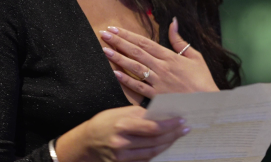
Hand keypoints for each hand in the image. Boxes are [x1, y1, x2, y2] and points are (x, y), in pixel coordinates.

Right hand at [54, 105, 188, 161]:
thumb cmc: (103, 123)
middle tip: (185, 129)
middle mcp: (122, 143)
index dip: (170, 125)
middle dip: (173, 135)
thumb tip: (161, 114)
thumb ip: (139, 115)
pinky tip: (164, 147)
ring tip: (177, 137)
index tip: (181, 120)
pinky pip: (144, 160)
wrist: (86, 143)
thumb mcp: (119, 113)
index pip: (153, 127)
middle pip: (155, 141)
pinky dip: (156, 154)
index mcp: (122, 125)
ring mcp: (122, 157)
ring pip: (152, 153)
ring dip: (167, 145)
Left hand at [100, 16, 218, 98]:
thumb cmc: (202, 80)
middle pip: (136, 52)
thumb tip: (173, 21)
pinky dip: (127, 80)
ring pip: (135, 67)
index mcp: (170, 56)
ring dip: (119, 58)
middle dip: (119, 42)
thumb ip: (180, 40)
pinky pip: (139, 87)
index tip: (115, 29)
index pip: (144, 42)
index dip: (128, 35)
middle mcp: (161, 67)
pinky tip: (115, 74)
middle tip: (104, 34)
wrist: (207, 103)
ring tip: (105, 50)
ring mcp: (158, 82)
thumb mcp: (195, 56)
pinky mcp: (157, 96)